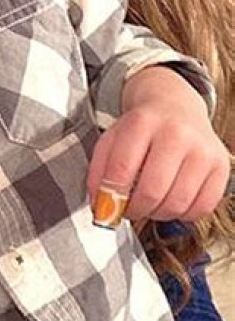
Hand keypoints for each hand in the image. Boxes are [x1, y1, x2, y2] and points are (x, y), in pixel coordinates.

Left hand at [88, 66, 230, 221]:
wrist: (175, 106)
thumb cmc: (143, 127)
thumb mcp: (112, 137)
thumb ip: (99, 169)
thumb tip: (100, 204)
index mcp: (143, 122)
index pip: (122, 169)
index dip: (109, 197)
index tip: (104, 209)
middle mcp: (176, 133)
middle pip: (151, 191)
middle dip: (134, 210)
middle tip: (127, 209)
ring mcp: (202, 150)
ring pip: (176, 204)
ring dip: (156, 214)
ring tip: (149, 202)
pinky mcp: (220, 167)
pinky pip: (200, 209)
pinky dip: (182, 214)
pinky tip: (172, 199)